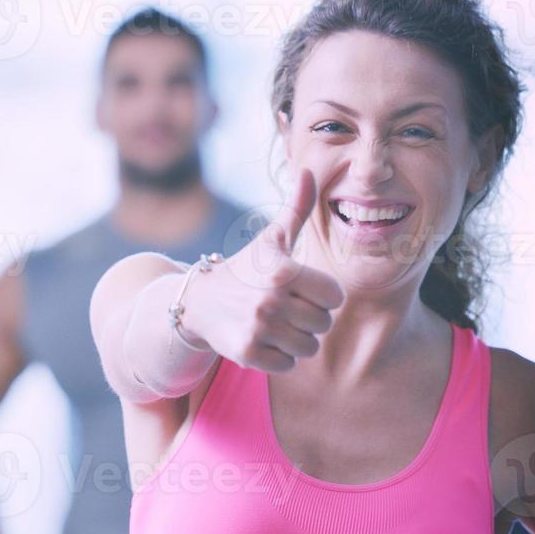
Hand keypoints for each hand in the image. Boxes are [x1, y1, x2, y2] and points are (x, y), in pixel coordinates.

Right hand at [179, 167, 343, 371]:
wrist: (199, 302)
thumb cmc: (246, 268)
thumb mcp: (272, 239)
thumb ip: (297, 208)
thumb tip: (311, 169)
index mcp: (283, 271)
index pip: (335, 297)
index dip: (322, 294)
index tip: (300, 288)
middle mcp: (271, 300)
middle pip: (324, 323)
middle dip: (309, 318)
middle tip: (285, 307)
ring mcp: (258, 329)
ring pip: (309, 347)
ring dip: (296, 339)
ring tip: (274, 323)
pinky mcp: (248, 354)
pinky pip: (289, 364)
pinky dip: (280, 356)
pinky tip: (263, 339)